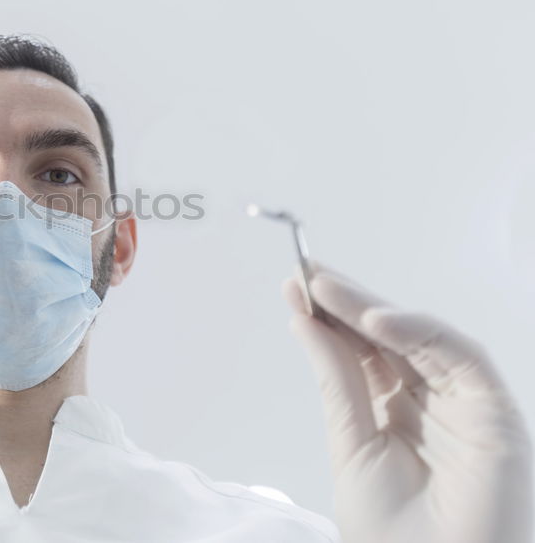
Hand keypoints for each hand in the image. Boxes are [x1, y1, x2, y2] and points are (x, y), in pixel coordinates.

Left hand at [283, 263, 532, 542]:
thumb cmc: (393, 534)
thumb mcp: (350, 444)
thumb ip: (336, 380)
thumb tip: (306, 321)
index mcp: (390, 410)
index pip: (359, 350)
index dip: (328, 316)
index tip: (294, 285)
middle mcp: (427, 400)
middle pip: (386, 337)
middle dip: (345, 301)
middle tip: (307, 272)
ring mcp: (461, 402)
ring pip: (418, 337)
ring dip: (371, 308)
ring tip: (325, 287)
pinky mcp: (494, 410)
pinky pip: (459, 356)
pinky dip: (418, 331)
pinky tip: (373, 320)